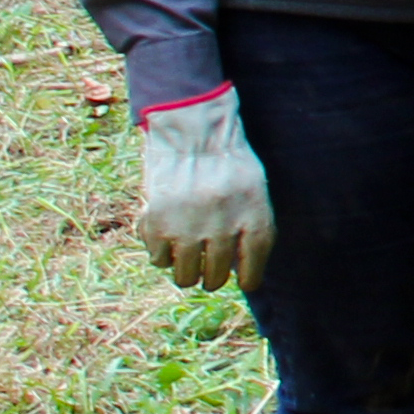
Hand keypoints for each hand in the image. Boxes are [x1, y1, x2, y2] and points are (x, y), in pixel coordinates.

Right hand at [133, 87, 275, 290]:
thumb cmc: (228, 161)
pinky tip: (167, 239)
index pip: (254, 266)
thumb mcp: (253, 190)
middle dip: (212, 278)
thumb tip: (238, 268)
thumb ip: (250, 226)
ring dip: (185, 272)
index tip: (243, 281)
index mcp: (254, 218)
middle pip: (216, 276)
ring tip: (186, 259)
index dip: (248, 278)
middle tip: (207, 272)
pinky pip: (158, 259)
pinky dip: (162, 254)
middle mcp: (223, 228)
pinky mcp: (158, 225)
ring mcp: (189, 228)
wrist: (193, 132)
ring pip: (185, 276)